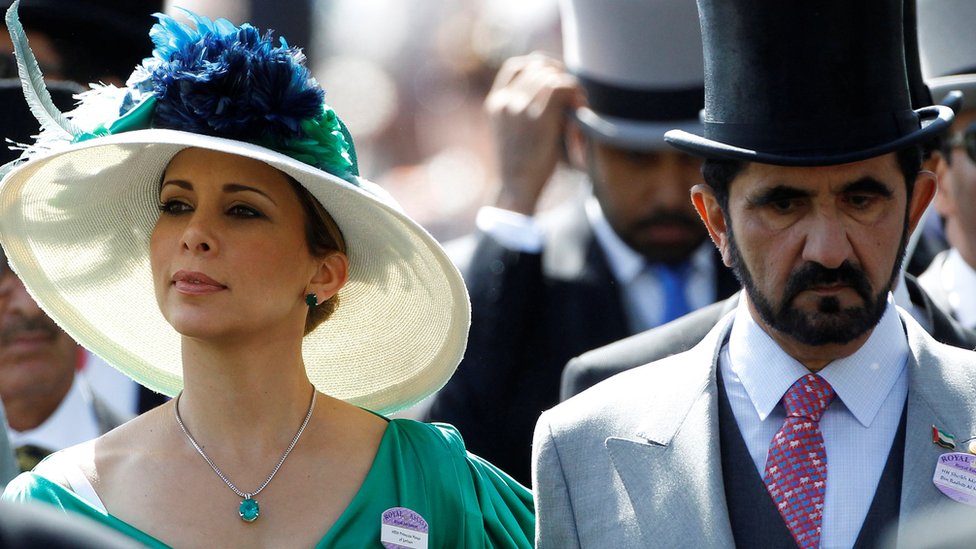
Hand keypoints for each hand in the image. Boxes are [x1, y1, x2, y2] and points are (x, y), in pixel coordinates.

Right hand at [484, 53, 582, 214]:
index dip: (539, 66)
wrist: (516, 190)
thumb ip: (523, 110)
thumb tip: (553, 85)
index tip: (555, 78)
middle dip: (560, 78)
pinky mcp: (538, 117)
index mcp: (495, 104)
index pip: (516, 67)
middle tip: (574, 99)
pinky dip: (576, 93)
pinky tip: (580, 109)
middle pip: (539, 68)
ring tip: (578, 108)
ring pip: (552, 77)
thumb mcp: (513, 133)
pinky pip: (562, 87)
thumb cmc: (521, 168)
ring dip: (570, 88)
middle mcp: (505, 101)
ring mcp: (519, 107)